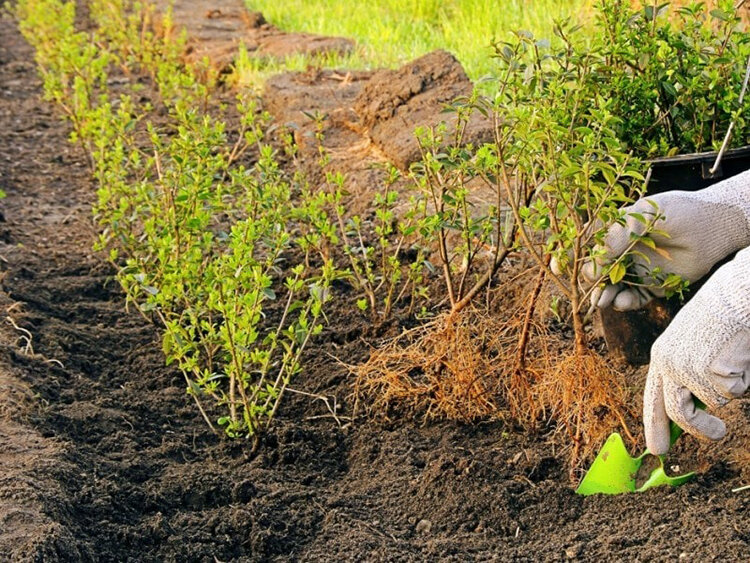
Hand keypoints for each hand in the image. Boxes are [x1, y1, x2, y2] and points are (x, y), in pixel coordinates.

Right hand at [583, 169, 749, 310]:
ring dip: (603, 295)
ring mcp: (635, 270)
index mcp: (614, 232)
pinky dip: (624, 302)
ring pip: (611, 288)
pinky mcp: (651, 286)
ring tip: (602, 301)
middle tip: (593, 285)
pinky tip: (622, 302)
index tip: (561, 267)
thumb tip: (596, 260)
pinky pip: (632, 298)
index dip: (573, 257)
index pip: (587, 246)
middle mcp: (622, 252)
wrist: (712, 227)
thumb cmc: (677, 212)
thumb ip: (618, 235)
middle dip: (590, 281)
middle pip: (596, 270)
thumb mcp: (643, 215)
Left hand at [644, 246, 749, 454]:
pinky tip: (740, 355)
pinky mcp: (711, 372)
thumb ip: (684, 374)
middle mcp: (669, 365)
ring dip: (731, 388)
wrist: (734, 296)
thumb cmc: (718, 318)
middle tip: (719, 434)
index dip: (655, 425)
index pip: (653, 399)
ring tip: (733, 359)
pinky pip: (736, 390)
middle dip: (700, 430)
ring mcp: (689, 370)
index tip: (657, 450)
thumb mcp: (691, 345)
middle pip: (679, 413)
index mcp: (661, 357)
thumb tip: (689, 411)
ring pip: (716, 401)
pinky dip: (744, 378)